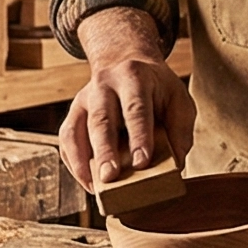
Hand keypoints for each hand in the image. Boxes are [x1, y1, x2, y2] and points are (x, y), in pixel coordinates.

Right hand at [60, 8, 194, 189]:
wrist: (126, 60)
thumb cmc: (156, 89)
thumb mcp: (178, 99)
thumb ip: (180, 130)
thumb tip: (175, 167)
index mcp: (134, 77)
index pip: (135, 108)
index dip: (139, 136)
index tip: (142, 163)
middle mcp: (103, 85)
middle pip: (100, 119)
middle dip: (105, 150)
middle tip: (110, 177)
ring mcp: (84, 98)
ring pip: (76, 130)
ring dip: (82, 160)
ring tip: (94, 187)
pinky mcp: (73, 113)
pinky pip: (67, 139)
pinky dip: (74, 162)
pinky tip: (88, 181)